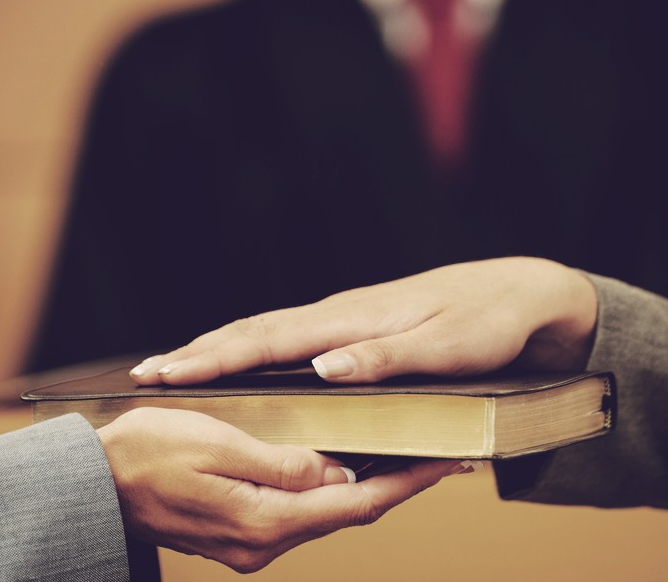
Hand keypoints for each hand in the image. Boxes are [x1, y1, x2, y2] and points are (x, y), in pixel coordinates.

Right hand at [96, 407, 461, 572]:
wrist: (92, 485)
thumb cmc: (144, 455)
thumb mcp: (217, 444)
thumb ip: (282, 462)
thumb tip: (338, 473)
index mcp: (265, 521)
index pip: (357, 503)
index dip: (407, 482)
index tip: (446, 462)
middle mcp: (264, 544)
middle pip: (348, 512)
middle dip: (395, 483)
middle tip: (436, 453)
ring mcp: (251, 545)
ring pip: (325, 513)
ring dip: (363, 486)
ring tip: (401, 454)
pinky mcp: (239, 534)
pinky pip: (297, 512)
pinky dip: (327, 490)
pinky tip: (340, 467)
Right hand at [129, 257, 597, 384]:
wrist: (522, 292)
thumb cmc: (488, 323)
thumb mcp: (447, 347)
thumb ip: (386, 359)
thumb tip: (322, 369)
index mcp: (353, 321)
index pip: (269, 340)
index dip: (214, 358)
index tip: (166, 372)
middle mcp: (341, 316)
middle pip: (254, 332)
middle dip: (197, 354)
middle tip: (144, 375)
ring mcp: (346, 320)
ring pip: (268, 333)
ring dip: (218, 350)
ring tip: (174, 369)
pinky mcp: (355, 329)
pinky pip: (289, 340)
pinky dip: (253, 349)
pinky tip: (241, 364)